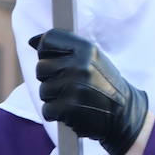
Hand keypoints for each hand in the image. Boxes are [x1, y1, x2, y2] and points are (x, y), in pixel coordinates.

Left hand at [30, 29, 149, 154]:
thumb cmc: (103, 85)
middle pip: (41, 67)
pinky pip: (47, 109)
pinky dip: (55, 114)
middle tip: (67, 85)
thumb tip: (31, 41)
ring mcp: (74, 86)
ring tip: (72, 99)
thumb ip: (64, 48)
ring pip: (43, 90)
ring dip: (53, 98)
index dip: (46, 52)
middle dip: (49, 78)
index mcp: (86, 48)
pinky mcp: (69, 107)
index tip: (54, 61)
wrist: (123, 114)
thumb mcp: (91, 59)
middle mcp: (80, 64)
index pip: (48, 40)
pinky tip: (70, 111)